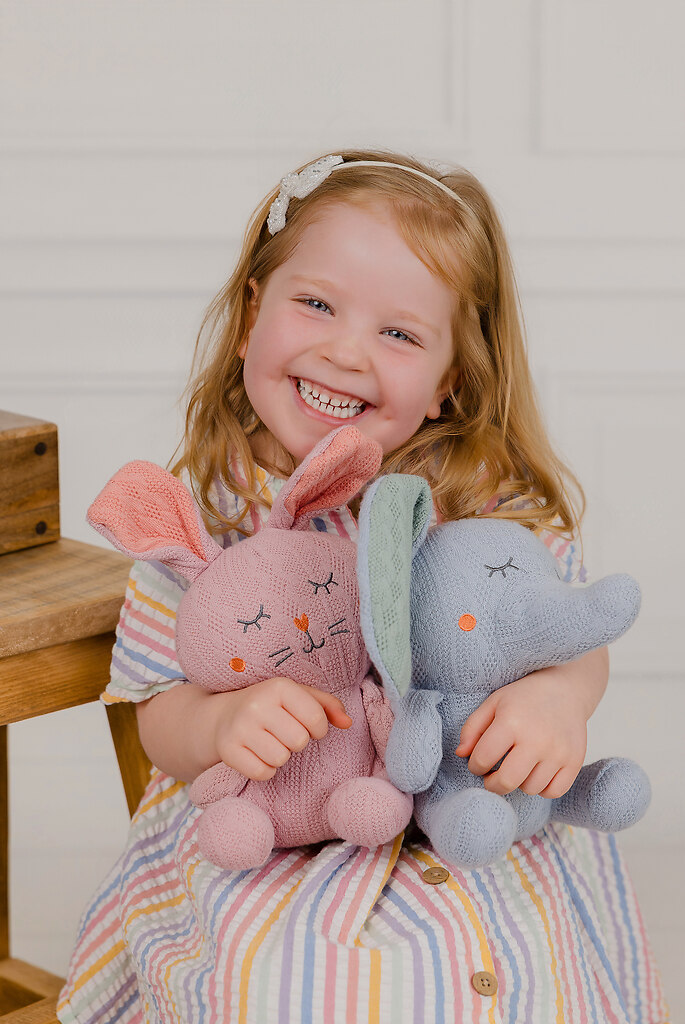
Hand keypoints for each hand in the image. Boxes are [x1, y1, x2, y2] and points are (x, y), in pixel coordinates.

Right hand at [212, 676, 351, 781]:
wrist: (222, 716)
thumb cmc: (270, 706)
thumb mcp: (298, 697)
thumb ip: (328, 706)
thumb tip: (348, 722)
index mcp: (279, 686)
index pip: (317, 719)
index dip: (318, 728)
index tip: (305, 724)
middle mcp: (257, 704)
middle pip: (299, 741)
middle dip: (296, 742)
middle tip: (282, 733)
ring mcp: (239, 727)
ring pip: (280, 758)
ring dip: (280, 756)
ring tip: (269, 742)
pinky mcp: (227, 749)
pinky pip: (262, 772)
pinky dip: (264, 769)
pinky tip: (257, 754)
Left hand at [454, 653, 607, 797]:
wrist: (565, 689)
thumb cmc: (524, 697)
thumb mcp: (493, 703)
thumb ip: (472, 728)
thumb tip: (460, 754)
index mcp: (511, 722)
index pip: (482, 760)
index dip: (475, 766)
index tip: (479, 762)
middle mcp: (536, 739)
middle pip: (507, 782)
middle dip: (493, 784)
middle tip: (493, 775)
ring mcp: (558, 752)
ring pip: (530, 789)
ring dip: (519, 783)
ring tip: (518, 766)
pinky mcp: (575, 761)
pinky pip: (553, 791)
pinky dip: (542, 788)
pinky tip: (536, 772)